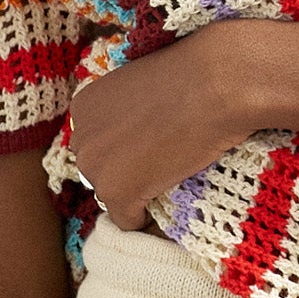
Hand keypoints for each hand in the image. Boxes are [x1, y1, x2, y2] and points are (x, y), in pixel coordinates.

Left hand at [67, 25, 259, 228]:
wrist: (217, 86)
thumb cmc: (191, 76)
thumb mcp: (140, 85)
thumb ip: (125, 111)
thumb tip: (133, 138)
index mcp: (84, 107)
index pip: (97, 143)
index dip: (125, 148)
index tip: (151, 144)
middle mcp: (81, 138)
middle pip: (99, 171)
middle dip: (126, 170)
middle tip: (163, 161)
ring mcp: (96, 167)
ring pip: (112, 196)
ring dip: (137, 192)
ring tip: (170, 177)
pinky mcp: (118, 193)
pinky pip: (127, 221)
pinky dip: (146, 218)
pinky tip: (167, 201)